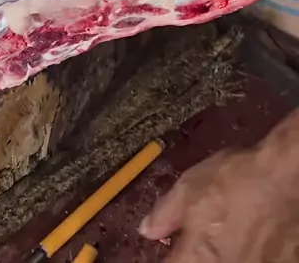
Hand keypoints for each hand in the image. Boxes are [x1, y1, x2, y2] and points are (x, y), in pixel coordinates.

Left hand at [140, 113, 298, 261]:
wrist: (286, 177)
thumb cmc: (235, 180)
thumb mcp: (189, 188)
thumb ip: (165, 213)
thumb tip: (147, 229)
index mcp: (197, 259)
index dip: (171, 253)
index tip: (175, 246)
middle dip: (197, 255)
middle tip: (205, 238)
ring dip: (226, 255)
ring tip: (234, 235)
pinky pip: (258, 262)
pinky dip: (253, 254)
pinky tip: (255, 239)